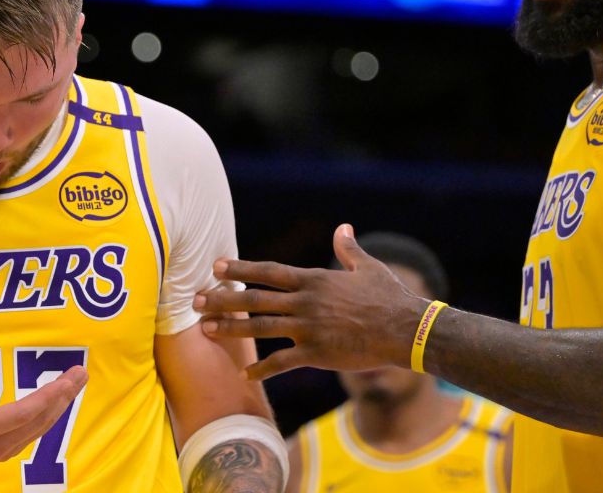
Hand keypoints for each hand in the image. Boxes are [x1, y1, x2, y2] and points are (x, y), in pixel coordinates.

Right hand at [0, 365, 87, 463]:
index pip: (24, 413)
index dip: (47, 396)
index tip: (66, 380)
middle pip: (39, 420)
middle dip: (63, 396)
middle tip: (82, 373)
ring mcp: (4, 450)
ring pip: (41, 426)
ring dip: (62, 403)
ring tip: (77, 381)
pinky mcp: (7, 449)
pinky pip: (36, 429)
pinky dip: (51, 412)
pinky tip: (61, 399)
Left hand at [192, 224, 426, 379]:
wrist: (407, 330)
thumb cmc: (390, 297)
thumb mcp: (368, 268)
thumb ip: (349, 249)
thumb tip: (344, 227)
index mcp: (314, 280)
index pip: (269, 272)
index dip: (241, 269)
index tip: (216, 266)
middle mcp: (305, 302)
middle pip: (255, 299)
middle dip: (223, 299)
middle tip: (196, 300)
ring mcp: (309, 328)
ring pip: (260, 328)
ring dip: (231, 329)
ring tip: (205, 329)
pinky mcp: (317, 354)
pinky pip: (283, 362)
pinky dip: (262, 369)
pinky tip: (244, 375)